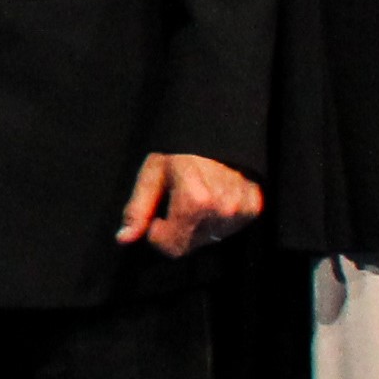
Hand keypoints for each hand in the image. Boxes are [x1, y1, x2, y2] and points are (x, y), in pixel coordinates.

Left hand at [117, 151, 263, 257]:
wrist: (218, 131)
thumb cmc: (180, 151)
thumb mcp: (153, 173)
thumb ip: (138, 209)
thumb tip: (124, 239)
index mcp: (195, 201)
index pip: (172, 247)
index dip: (158, 232)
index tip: (157, 213)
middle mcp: (222, 210)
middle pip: (190, 244)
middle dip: (176, 229)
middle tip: (176, 201)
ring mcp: (242, 211)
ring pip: (209, 238)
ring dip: (198, 225)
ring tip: (196, 197)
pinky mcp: (254, 209)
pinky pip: (229, 229)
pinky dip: (218, 220)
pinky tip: (214, 199)